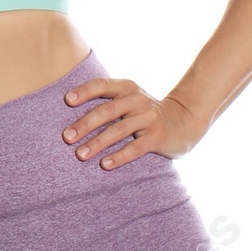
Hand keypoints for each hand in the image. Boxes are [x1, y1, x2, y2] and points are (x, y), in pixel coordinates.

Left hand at [61, 78, 203, 167]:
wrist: (184, 122)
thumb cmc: (145, 113)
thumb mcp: (129, 100)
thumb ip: (107, 102)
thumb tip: (70, 118)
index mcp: (127, 88)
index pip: (102, 85)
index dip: (84, 92)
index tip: (67, 101)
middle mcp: (138, 100)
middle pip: (107, 111)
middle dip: (85, 124)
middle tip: (67, 137)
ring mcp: (149, 118)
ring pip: (119, 130)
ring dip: (97, 143)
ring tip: (80, 155)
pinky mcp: (157, 137)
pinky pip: (135, 148)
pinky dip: (119, 156)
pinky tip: (104, 164)